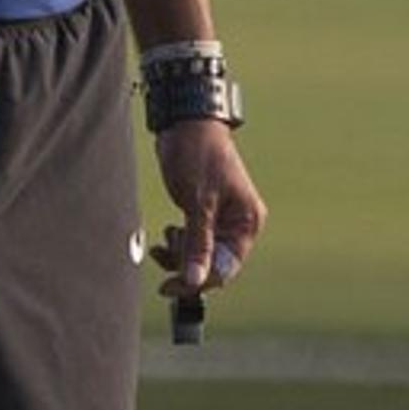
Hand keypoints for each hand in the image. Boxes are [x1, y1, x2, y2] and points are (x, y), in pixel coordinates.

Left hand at [151, 119, 264, 304]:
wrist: (186, 123)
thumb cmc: (198, 155)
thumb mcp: (198, 202)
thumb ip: (198, 243)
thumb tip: (195, 281)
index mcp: (246, 221)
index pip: (226, 266)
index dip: (199, 280)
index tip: (171, 286)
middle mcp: (238, 224)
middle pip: (214, 263)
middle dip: (188, 265)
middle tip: (161, 263)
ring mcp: (222, 219)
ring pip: (202, 254)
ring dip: (181, 254)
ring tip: (163, 244)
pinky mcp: (205, 214)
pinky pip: (194, 240)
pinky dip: (179, 242)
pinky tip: (168, 233)